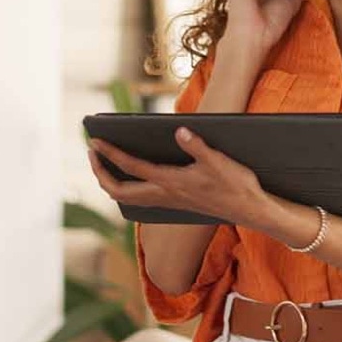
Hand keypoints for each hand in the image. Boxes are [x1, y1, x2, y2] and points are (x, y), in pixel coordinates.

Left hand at [87, 127, 268, 226]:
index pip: (131, 167)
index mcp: (171, 182)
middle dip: (100, 173)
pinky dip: (127, 187)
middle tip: (91, 152)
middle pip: (119, 191)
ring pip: (128, 198)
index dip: (110, 153)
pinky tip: (130, 176)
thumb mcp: (218, 161)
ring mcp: (169, 201)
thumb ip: (197, 146)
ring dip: (110, 181)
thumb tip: (179, 130)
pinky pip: (140, 199)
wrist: (250, 210)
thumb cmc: (236, 185)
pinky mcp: (175, 203)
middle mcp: (165, 195)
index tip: (94, 140)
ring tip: (103, 162)